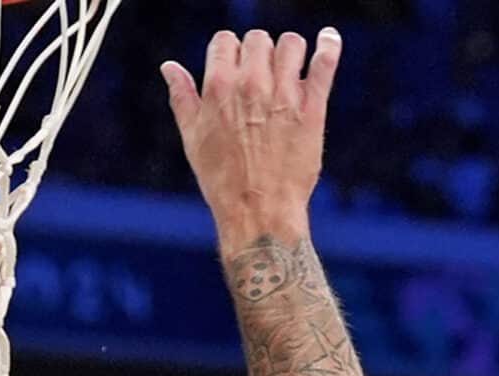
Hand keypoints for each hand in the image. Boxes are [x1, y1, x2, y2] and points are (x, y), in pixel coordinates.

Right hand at [161, 29, 338, 244]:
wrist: (259, 213)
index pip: (225, 41)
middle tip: (263, 75)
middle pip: (258, 40)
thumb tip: (170, 67)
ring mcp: (283, 95)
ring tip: (291, 69)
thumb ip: (183, 97)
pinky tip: (329, 40)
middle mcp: (251, 85)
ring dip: (289, 51)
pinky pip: (323, 64)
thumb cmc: (223, 180)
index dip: (230, 53)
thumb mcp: (193, 138)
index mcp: (218, 87)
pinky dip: (328, 46)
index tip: (237, 68)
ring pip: (290, 44)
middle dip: (258, 53)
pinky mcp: (312, 109)